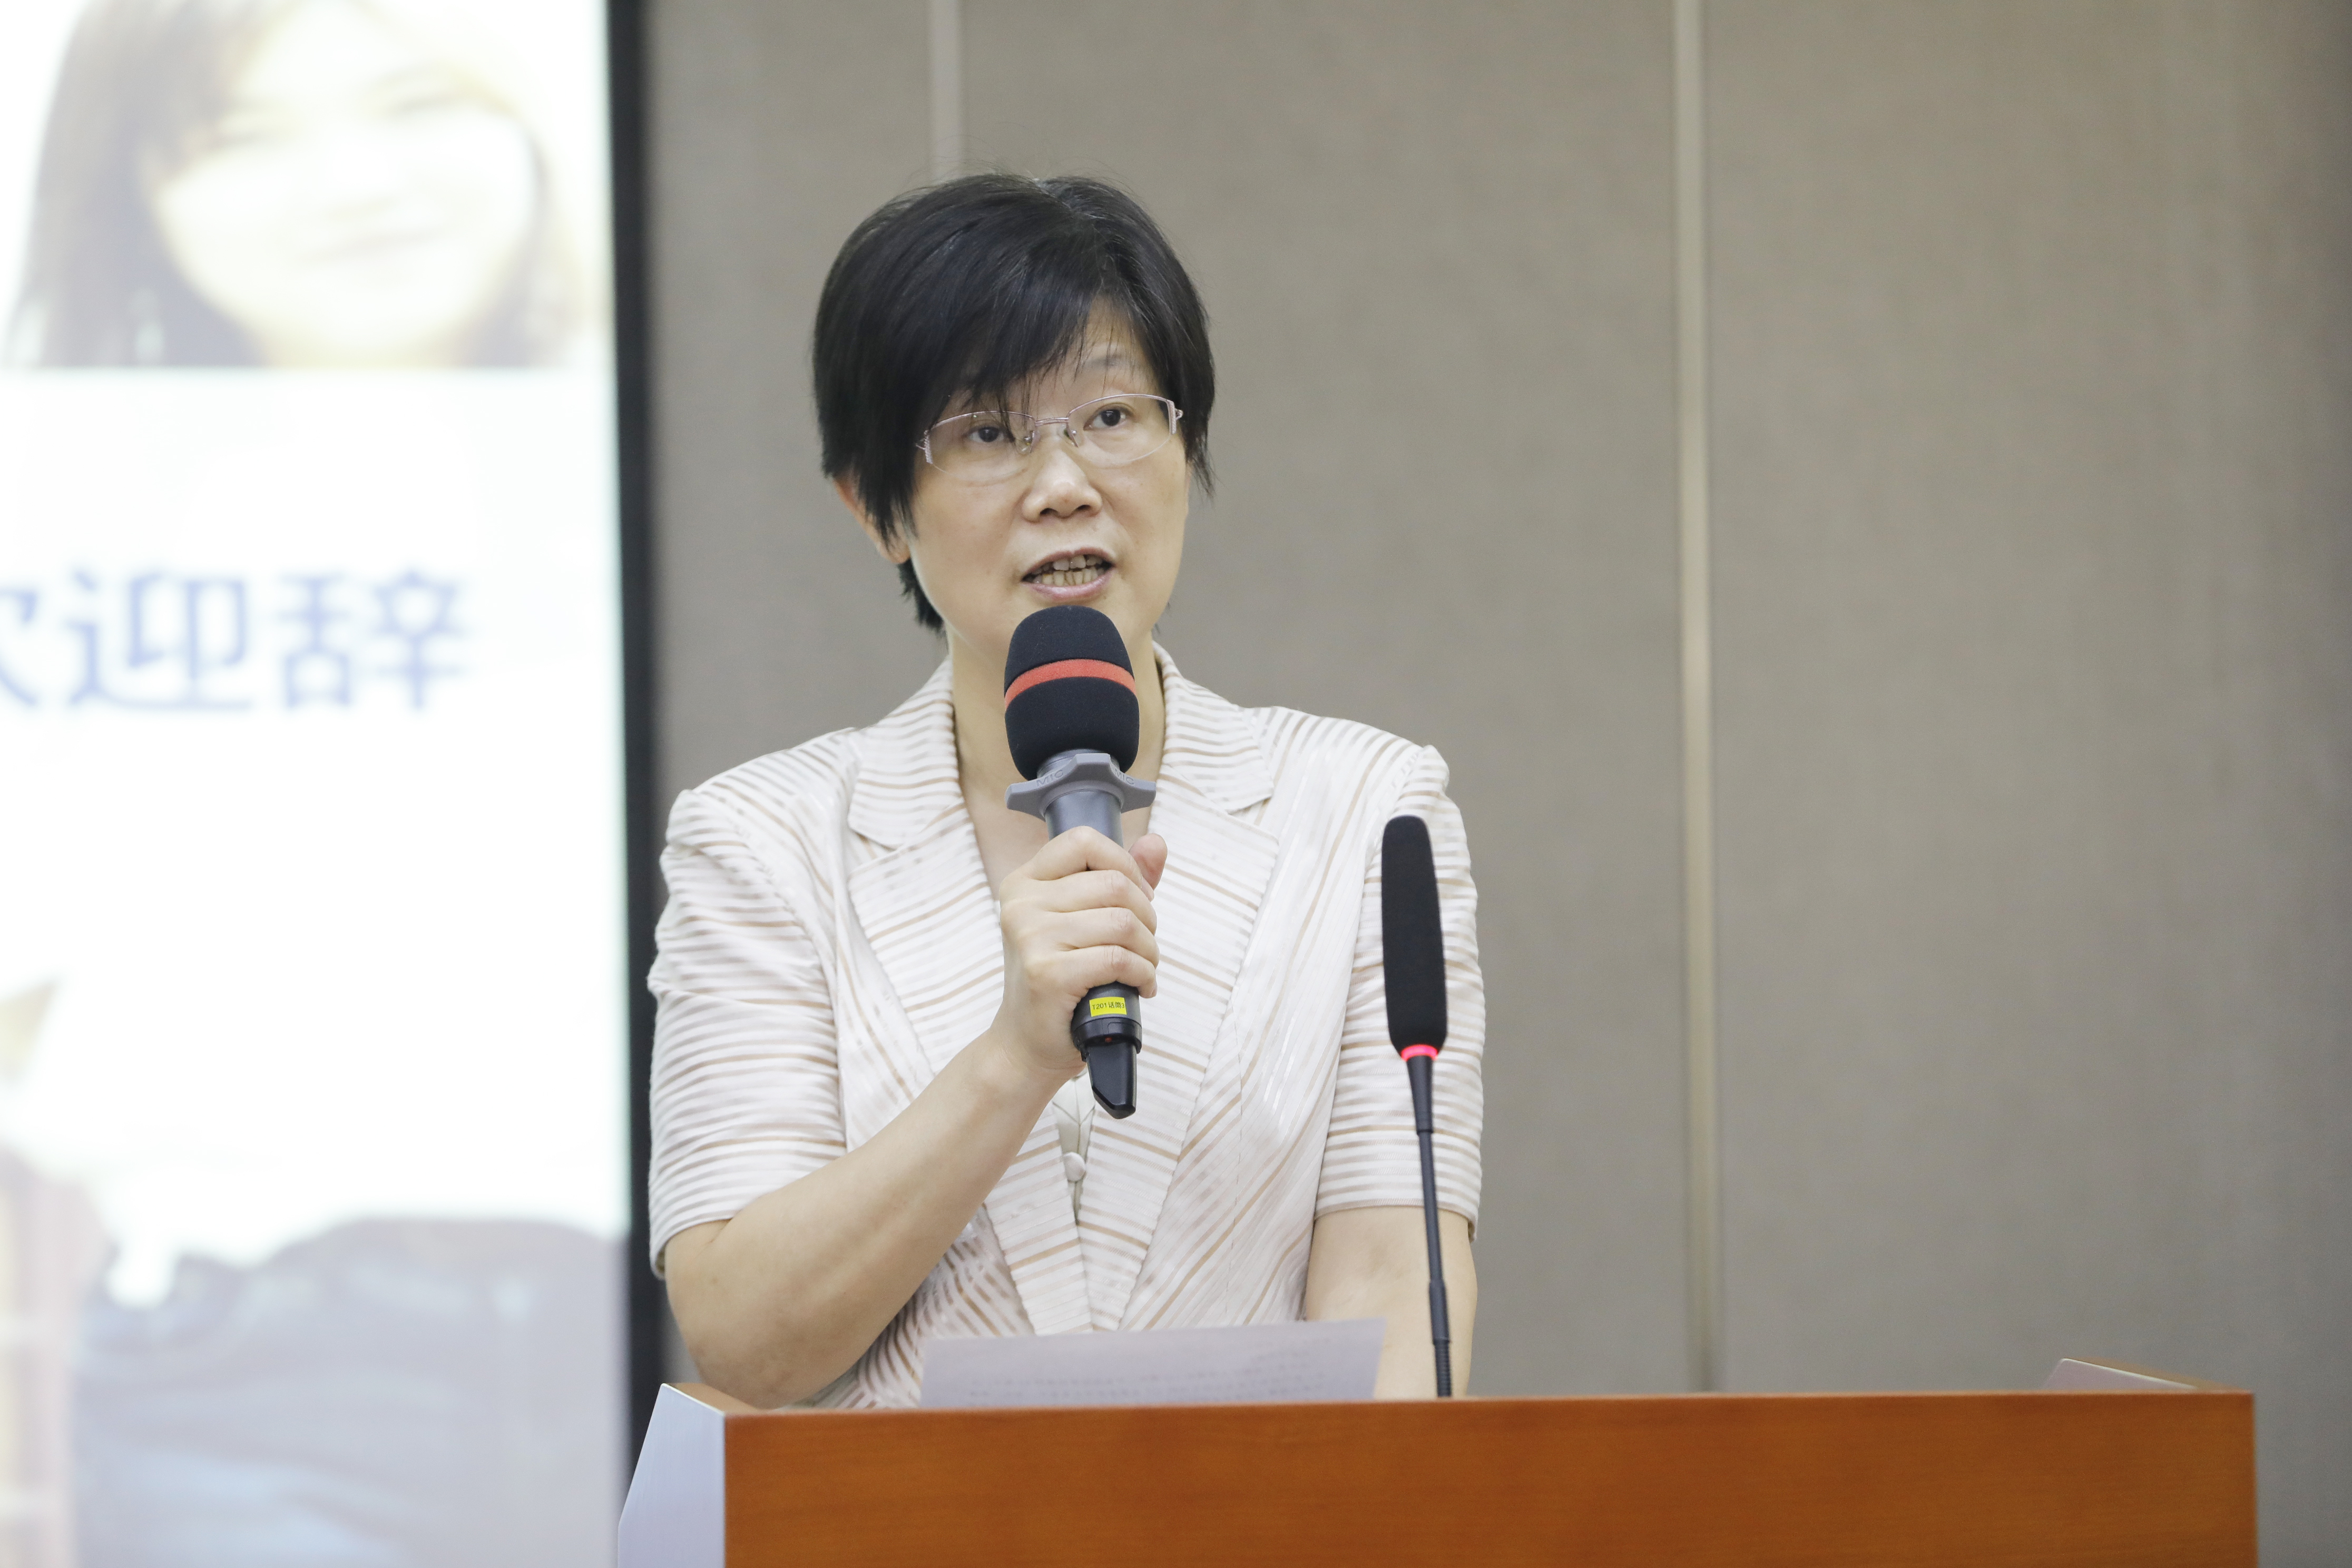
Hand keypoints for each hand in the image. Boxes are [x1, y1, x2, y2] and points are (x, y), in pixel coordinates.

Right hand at [988, 828, 1167, 1085]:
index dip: (1125, 865)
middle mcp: (1021, 903)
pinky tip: (1140, 986)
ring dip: (1148, 950)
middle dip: (1146, 917)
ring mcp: (1030, 937)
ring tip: (1143, 968)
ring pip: (1122, 922)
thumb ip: (1120, 878)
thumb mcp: (1083, 921)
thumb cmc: (1060, 979)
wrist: (1026, 1043)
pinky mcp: (1046, 973)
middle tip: (1144, 945)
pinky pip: (1118, 959)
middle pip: (1114, 884)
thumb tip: (1156, 842)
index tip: (1137, 898)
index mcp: (1025, 882)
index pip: (1083, 840)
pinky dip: (1143, 974)